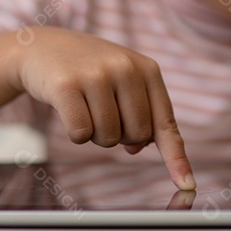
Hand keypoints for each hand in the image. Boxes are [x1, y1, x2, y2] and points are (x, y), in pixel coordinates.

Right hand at [10, 28, 194, 190]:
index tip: (187, 184)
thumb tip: (139, 149)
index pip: (165, 124)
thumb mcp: (123, 81)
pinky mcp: (66, 85)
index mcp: (147, 69)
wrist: (43, 47)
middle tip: (103, 111)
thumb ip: (140, 113)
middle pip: (136, 137)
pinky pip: (81, 134)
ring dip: (95, 134)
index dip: (175, 158)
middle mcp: (125, 68)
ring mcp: (96, 74)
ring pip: (108, 139)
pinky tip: (68, 109)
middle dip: (119, 135)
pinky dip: (75, 132)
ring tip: (85, 106)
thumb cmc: (89, 70)